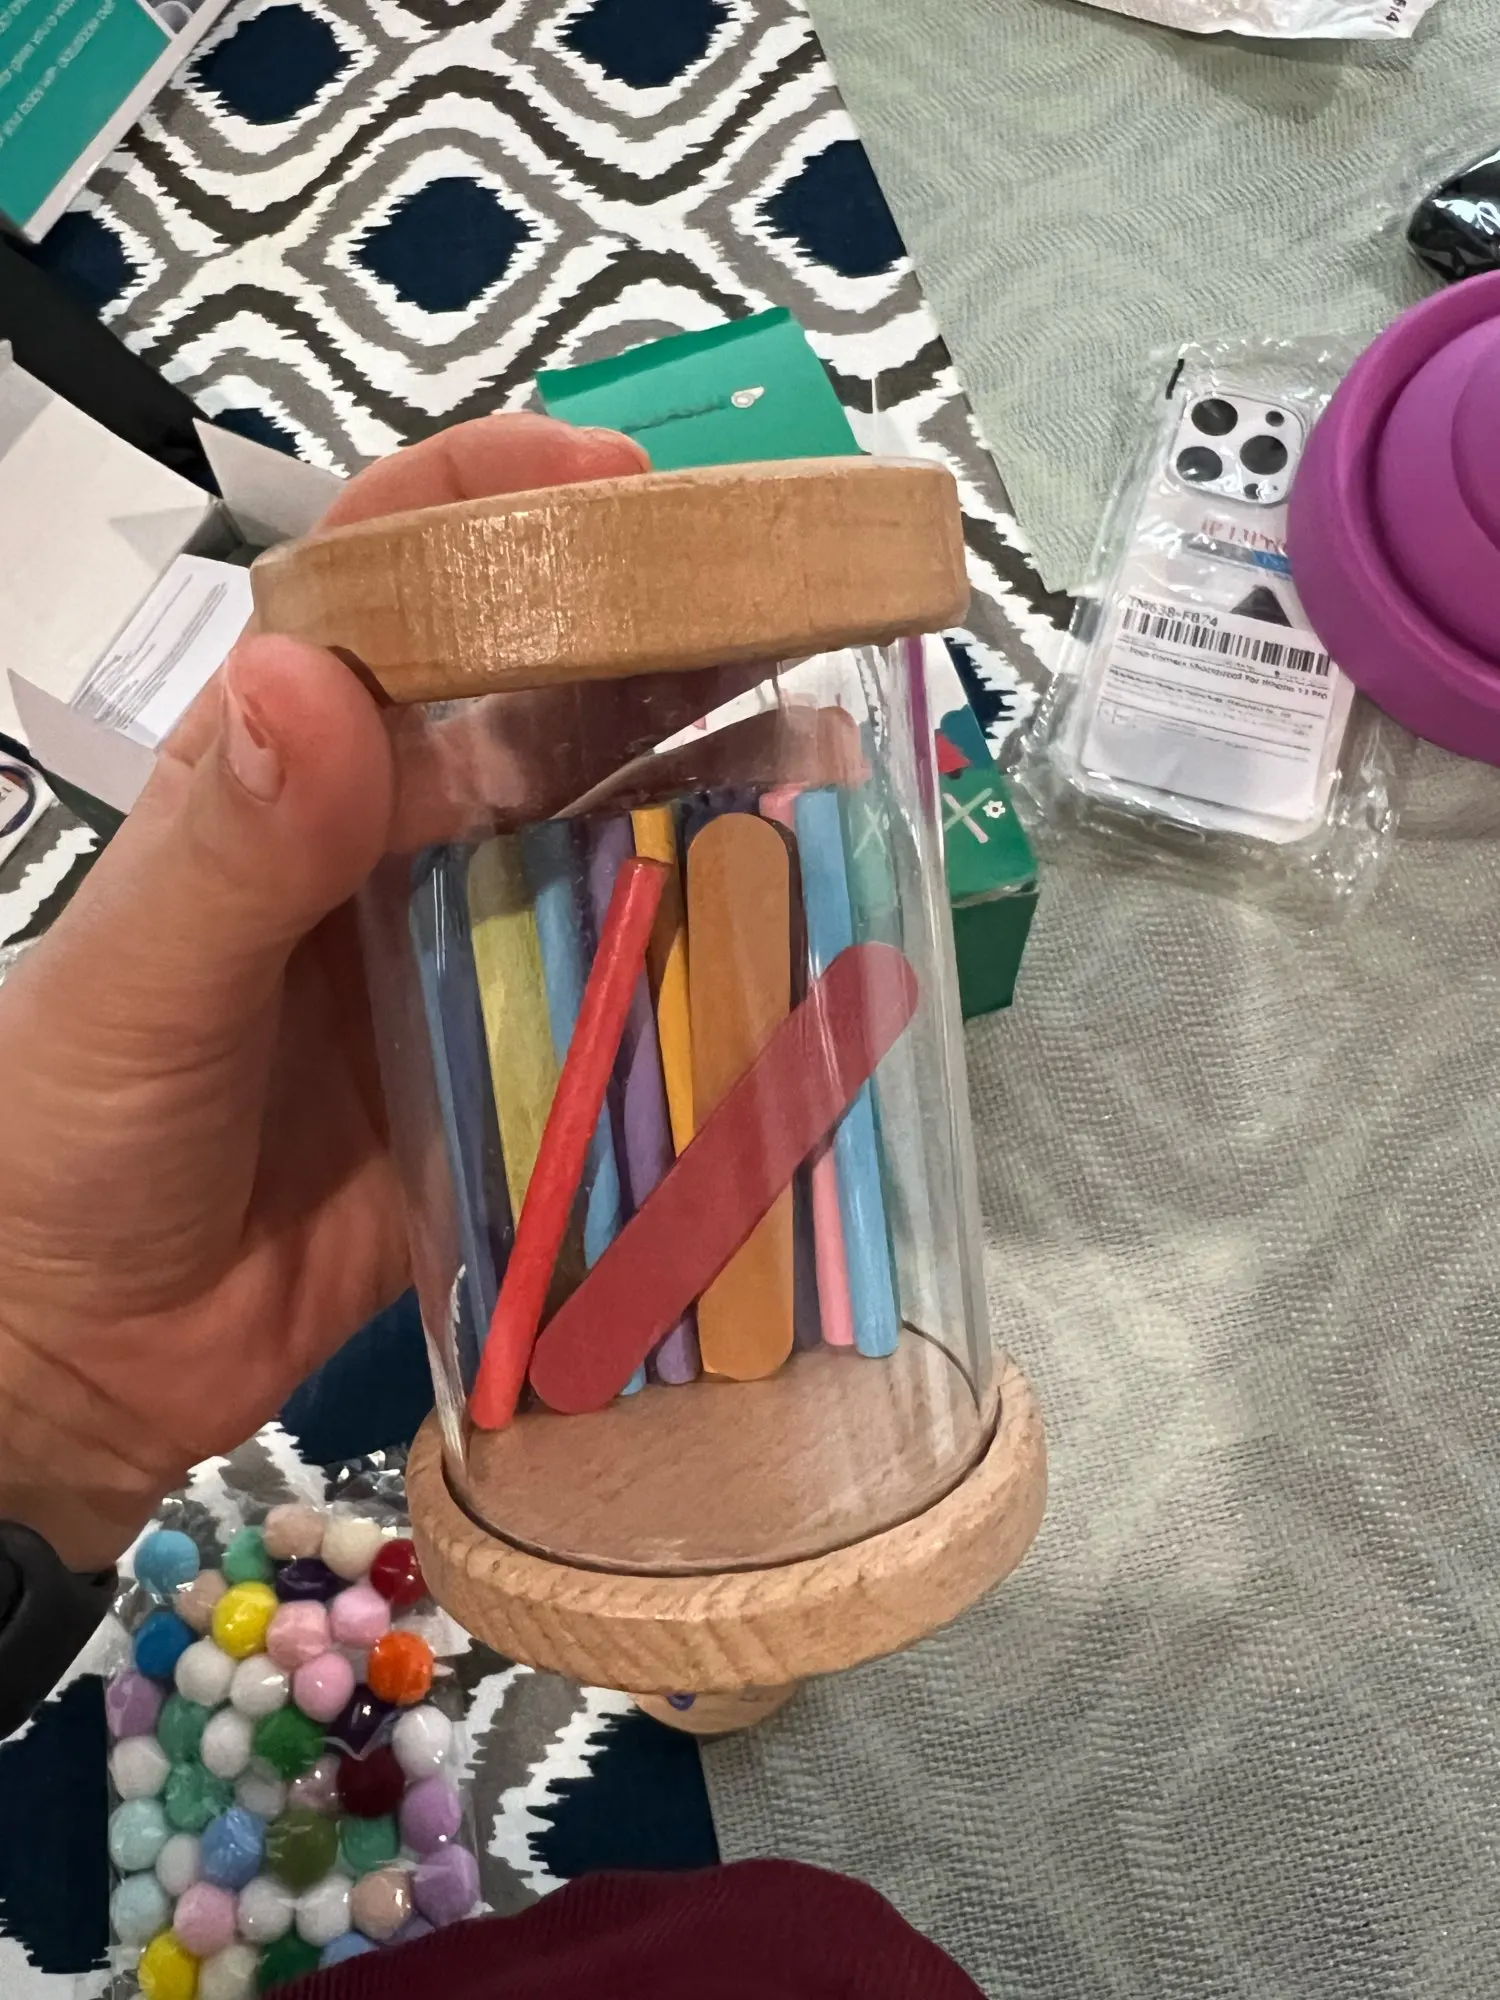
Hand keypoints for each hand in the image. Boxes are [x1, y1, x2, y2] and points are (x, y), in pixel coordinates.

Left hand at [0, 413, 695, 1570]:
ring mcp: (465, 953)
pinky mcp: (518, 1068)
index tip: (617, 485)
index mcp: (286, 773)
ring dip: (712, 796)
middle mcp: (391, 841)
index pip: (391, 591)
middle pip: (540, 703)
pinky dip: (711, 967)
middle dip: (660, 644)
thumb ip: (228, 849)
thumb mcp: (135, 985)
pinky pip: (628, 1000)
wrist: (82, 1358)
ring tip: (829, 758)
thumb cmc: (60, 1142)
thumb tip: (314, 679)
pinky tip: (798, 941)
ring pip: (606, 843)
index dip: (496, 509)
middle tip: (787, 614)